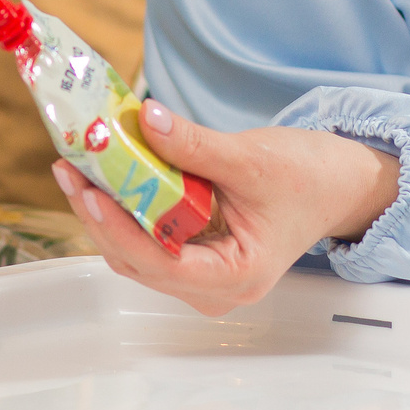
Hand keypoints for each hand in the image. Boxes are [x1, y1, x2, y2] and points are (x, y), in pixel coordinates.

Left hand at [52, 100, 401, 316]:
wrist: (338, 185)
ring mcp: (200, 278)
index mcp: (235, 276)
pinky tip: (104, 177)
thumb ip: (193, 144)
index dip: (119, 229)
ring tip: (78, 167)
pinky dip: (124, 209)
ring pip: (135, 253)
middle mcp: (214, 290)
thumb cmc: (310, 179)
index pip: (160, 263)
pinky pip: (145, 240)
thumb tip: (143, 120)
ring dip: (105, 212)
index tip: (90, 192)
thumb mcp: (251, 157)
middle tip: (71, 168)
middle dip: (100, 215)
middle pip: (137, 261)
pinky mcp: (192, 257)